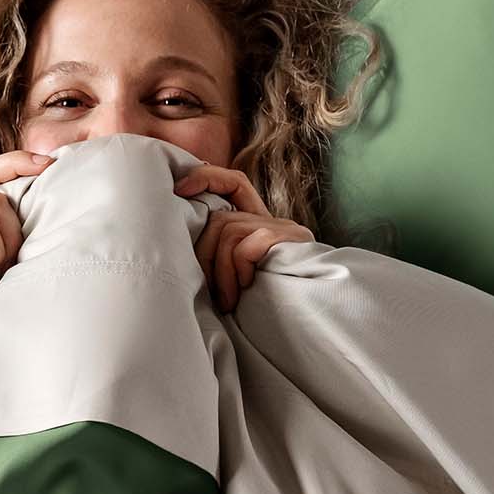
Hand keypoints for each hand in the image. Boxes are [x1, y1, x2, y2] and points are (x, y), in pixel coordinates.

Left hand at [173, 164, 313, 313]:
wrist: (313, 315)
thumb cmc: (268, 304)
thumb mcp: (237, 278)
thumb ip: (218, 255)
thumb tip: (181, 247)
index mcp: (258, 225)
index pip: (233, 183)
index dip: (206, 178)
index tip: (180, 189)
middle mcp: (271, 221)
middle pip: (220, 218)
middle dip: (204, 255)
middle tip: (207, 289)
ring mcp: (283, 229)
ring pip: (228, 232)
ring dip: (220, 272)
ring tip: (226, 301)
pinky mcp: (290, 240)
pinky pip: (246, 246)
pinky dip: (238, 269)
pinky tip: (246, 289)